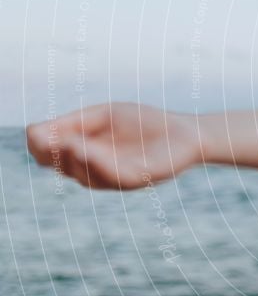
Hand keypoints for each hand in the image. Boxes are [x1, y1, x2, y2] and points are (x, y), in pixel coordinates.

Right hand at [26, 103, 200, 189]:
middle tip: (52, 137)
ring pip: (83, 173)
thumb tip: (32, 132)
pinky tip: (89, 150)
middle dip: (52, 151)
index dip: (39, 144)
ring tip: (68, 141)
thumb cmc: (145, 122)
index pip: (47, 154)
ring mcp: (115, 176)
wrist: (187, 133)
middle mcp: (95, 169)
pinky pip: (111, 175)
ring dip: (74, 156)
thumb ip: (73, 122)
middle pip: (59, 166)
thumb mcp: (104, 116)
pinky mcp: (137, 179)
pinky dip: (98, 162)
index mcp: (84, 153)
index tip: (40, 132)